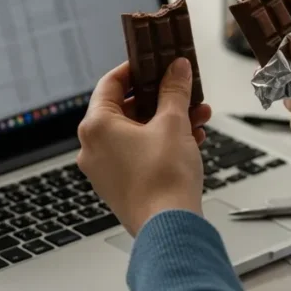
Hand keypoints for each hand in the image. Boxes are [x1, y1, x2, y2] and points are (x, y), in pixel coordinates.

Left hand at [77, 59, 211, 235]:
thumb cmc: (164, 180)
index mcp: (96, 127)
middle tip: (182, 89)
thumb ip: (174, 90)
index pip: (110, 83)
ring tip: (197, 116)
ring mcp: (105, 170)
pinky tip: (192, 139)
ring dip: (168, 121)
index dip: (135, 69)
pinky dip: (162, 143)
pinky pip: (140, 154)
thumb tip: (176, 69)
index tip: (154, 62)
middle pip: (126, 108)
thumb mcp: (173, 123)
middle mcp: (93, 148)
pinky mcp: (121, 186)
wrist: (169, 228)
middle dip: (161, 98)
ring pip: (137, 133)